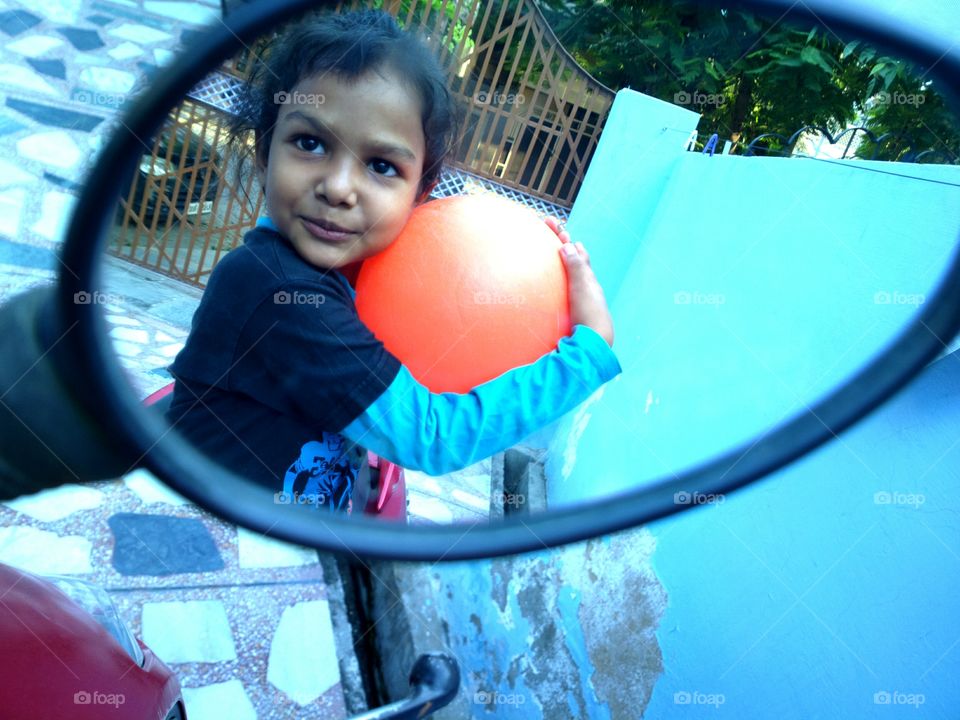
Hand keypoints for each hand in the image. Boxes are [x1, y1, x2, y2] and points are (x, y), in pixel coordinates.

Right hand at [545, 217, 614, 346]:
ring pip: (571, 278)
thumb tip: (568, 244)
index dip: (565, 237)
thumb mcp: (582, 289)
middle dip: (564, 246)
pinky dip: (558, 284)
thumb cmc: (589, 316)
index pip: (577, 253)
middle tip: (552, 231)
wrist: (593, 345)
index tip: (554, 223)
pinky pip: (563, 294)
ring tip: (556, 254)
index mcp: (589, 280)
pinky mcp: (572, 316)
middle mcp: (585, 290)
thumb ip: (576, 267)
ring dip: (564, 264)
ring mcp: (578, 303)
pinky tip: (549, 290)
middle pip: (574, 262)